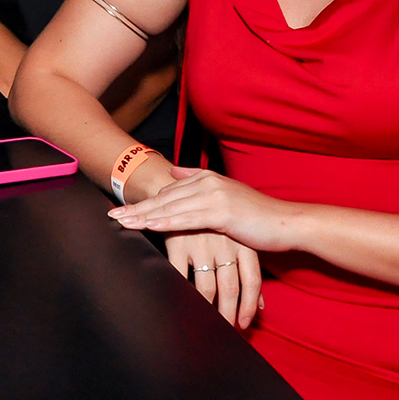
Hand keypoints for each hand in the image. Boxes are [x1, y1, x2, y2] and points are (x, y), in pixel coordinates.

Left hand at [108, 166, 296, 251]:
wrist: (286, 222)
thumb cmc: (256, 215)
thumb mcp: (225, 194)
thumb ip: (198, 181)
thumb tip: (172, 173)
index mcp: (206, 179)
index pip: (167, 193)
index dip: (143, 202)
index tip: (121, 209)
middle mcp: (207, 183)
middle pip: (163, 199)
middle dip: (136, 208)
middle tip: (111, 216)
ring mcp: (214, 196)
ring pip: (170, 208)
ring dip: (143, 217)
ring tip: (122, 223)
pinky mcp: (221, 212)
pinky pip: (187, 219)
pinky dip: (166, 222)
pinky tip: (148, 226)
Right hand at [158, 229, 263, 328]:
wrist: (177, 190)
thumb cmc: (210, 222)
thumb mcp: (234, 240)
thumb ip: (247, 272)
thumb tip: (260, 305)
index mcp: (242, 243)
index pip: (252, 280)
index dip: (249, 305)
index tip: (243, 324)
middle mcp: (225, 244)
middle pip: (229, 288)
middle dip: (227, 314)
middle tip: (225, 331)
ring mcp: (201, 244)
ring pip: (205, 288)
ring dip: (205, 310)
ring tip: (204, 324)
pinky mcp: (178, 243)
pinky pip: (180, 276)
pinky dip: (181, 293)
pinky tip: (182, 304)